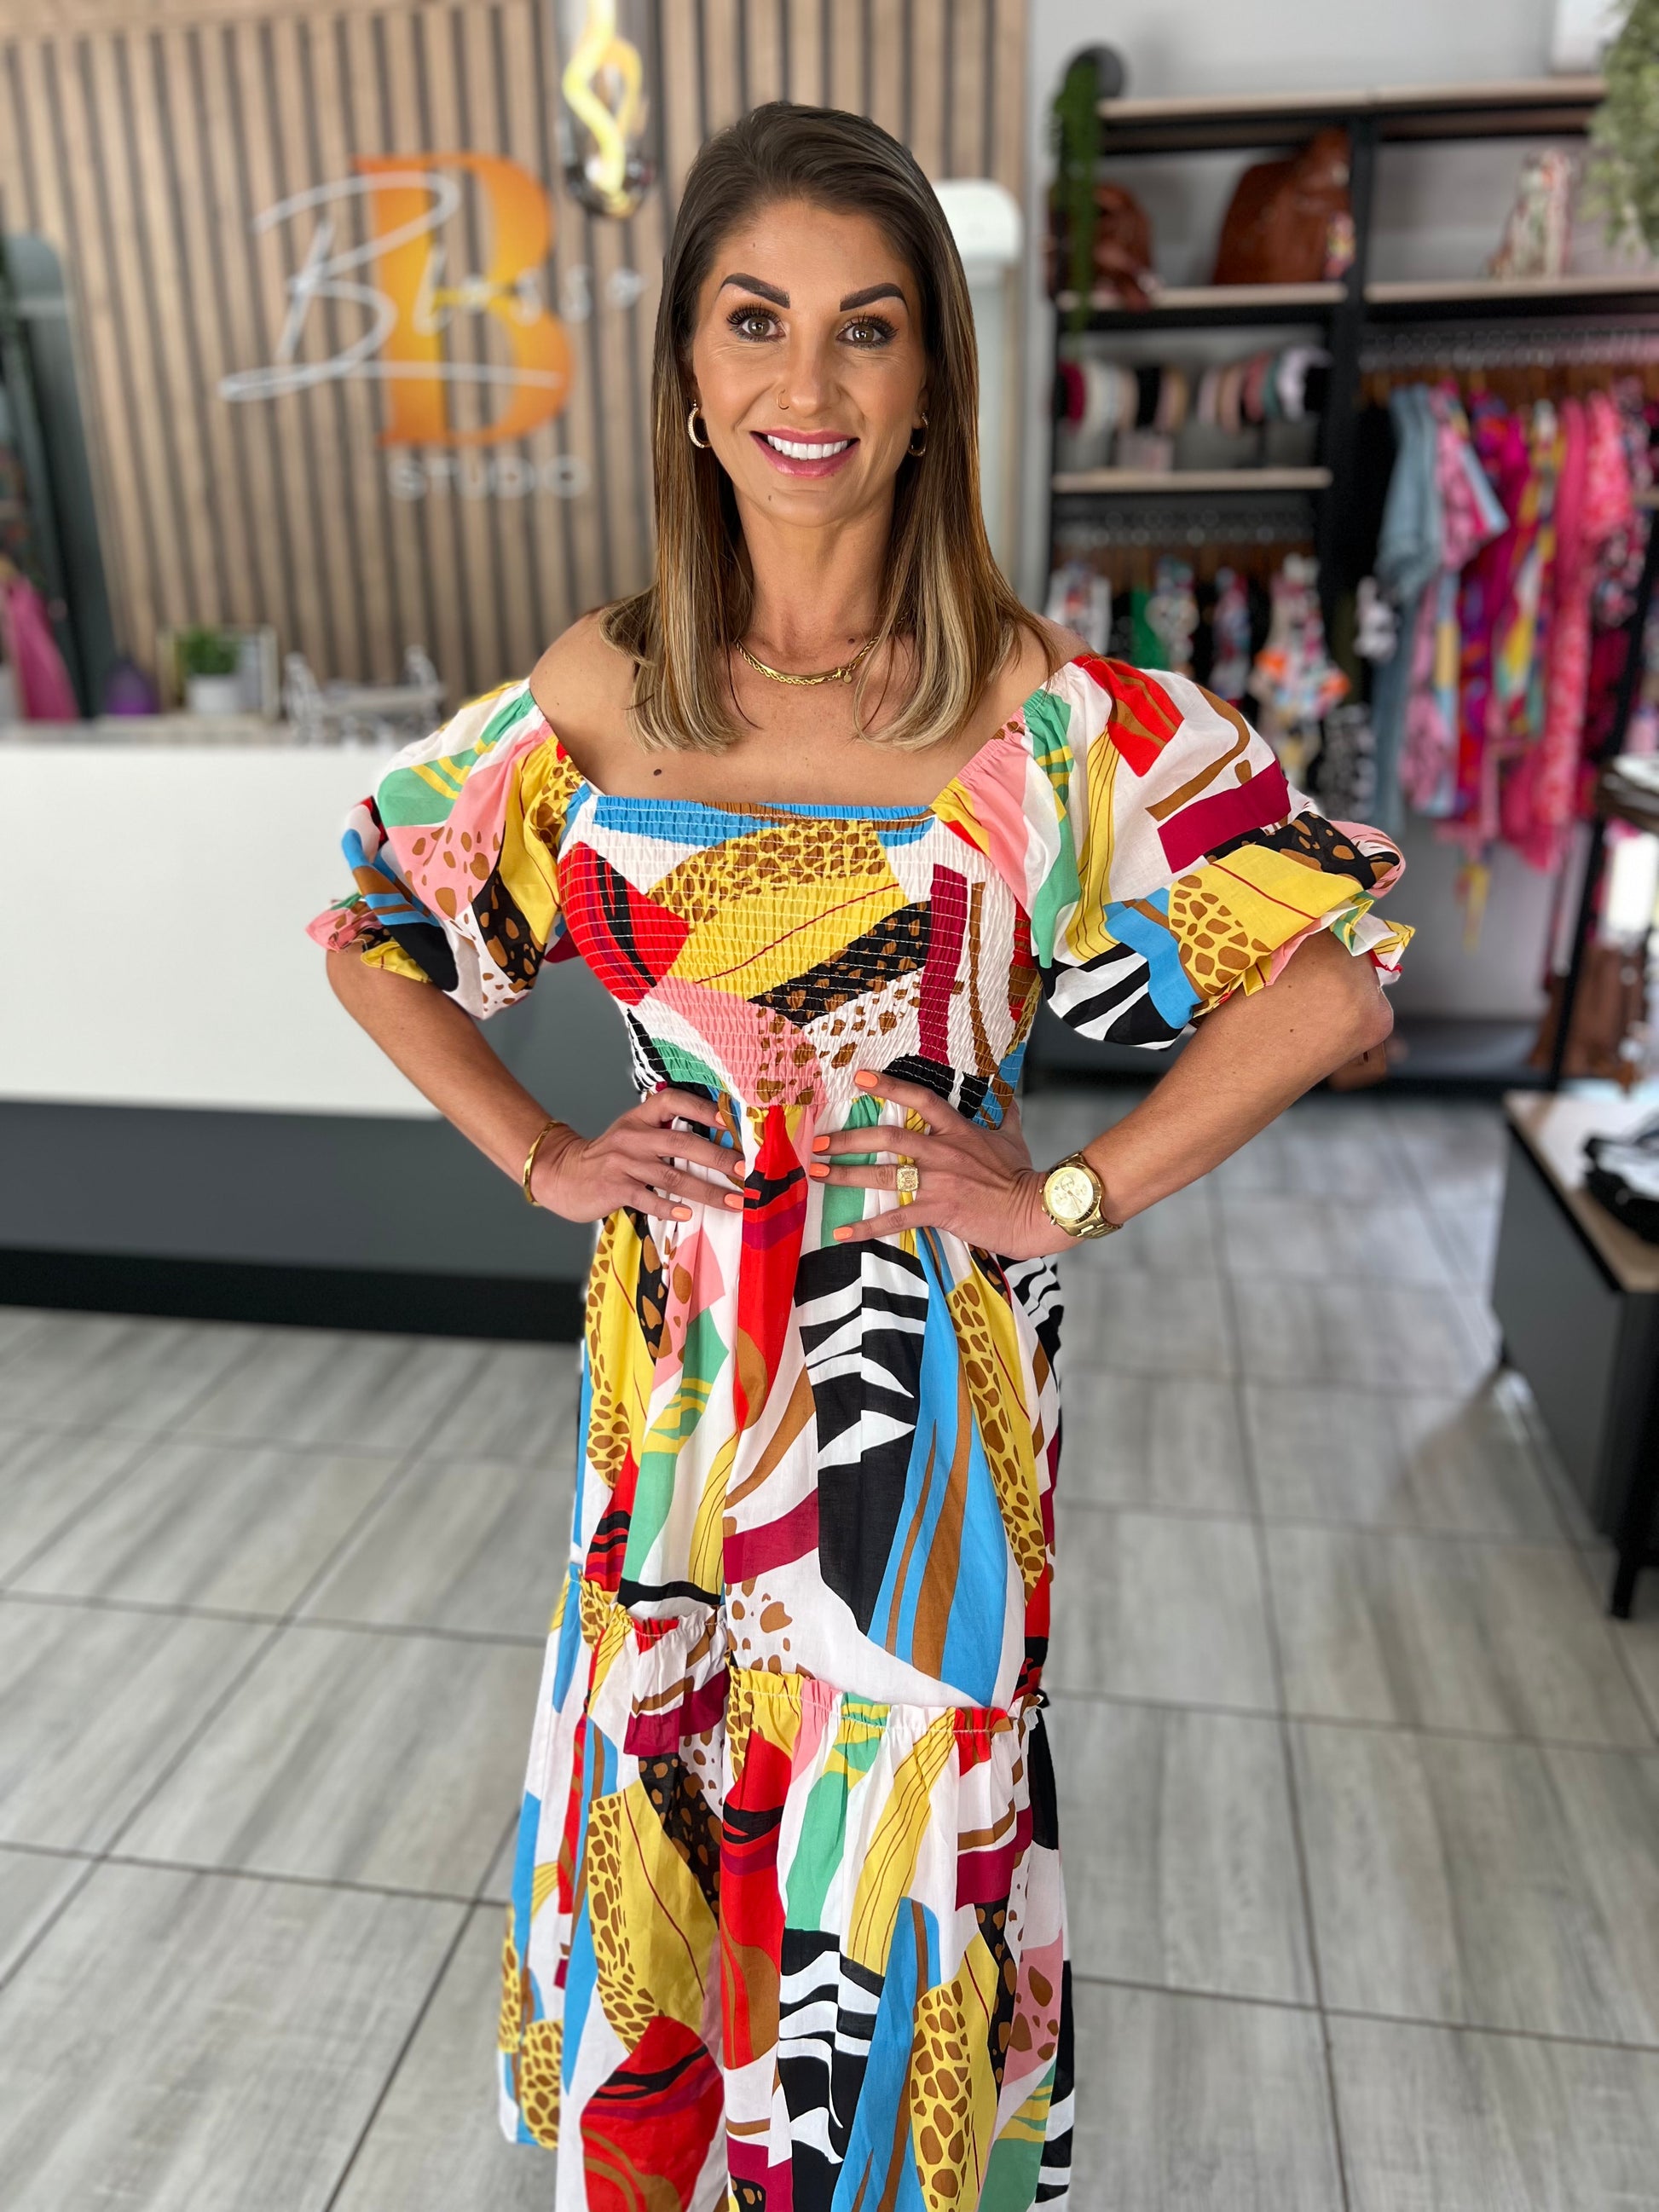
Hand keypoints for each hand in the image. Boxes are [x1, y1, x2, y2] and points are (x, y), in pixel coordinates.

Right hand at [531, 1089, 744, 1222]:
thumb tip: (714, 1141)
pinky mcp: (614, 1189)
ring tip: (733, 1201)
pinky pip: (647, 1199)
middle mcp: (633, 1137)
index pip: (672, 1101)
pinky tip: (689, 1215)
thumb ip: (663, 1133)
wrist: (561, 1174)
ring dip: (707, 1191)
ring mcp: (623, 1163)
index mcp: (639, 1118)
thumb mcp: (631, 1135)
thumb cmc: (607, 1158)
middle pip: (682, 1144)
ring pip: (672, 1176)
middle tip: (745, 1171)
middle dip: (718, 1158)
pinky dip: (669, 1208)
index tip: (729, 1121)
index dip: (701, 1108)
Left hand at [813, 1071, 1070, 1257]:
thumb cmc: (1023, 1176)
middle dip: (848, 1139)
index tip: (860, 1079)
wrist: (1036, 1210)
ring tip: (817, 1175)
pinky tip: (841, 1234)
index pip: (919, 1099)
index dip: (889, 1086)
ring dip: (845, 1176)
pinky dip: (865, 1229)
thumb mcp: (1013, 1138)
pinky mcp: (937, 1212)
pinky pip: (894, 1220)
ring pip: (882, 1176)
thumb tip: (1009, 1095)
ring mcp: (938, 1182)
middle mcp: (942, 1152)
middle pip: (886, 1138)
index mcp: (957, 1130)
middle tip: (819, 1141)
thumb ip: (1005, 1114)